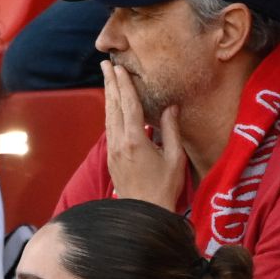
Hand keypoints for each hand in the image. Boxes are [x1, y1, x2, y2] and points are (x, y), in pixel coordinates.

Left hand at [102, 61, 185, 209]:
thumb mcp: (174, 158)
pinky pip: (109, 129)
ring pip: (109, 117)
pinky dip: (111, 113)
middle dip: (110, 84)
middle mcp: (119, 143)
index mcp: (134, 140)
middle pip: (113, 107)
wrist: (144, 214)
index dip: (124, 84)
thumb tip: (171, 107)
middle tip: (105, 64)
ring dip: (109, 96)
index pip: (128, 105)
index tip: (119, 67)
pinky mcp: (112, 158)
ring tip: (107, 79)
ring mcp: (113, 151)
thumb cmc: (164, 188)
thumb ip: (171, 130)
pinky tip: (112, 107)